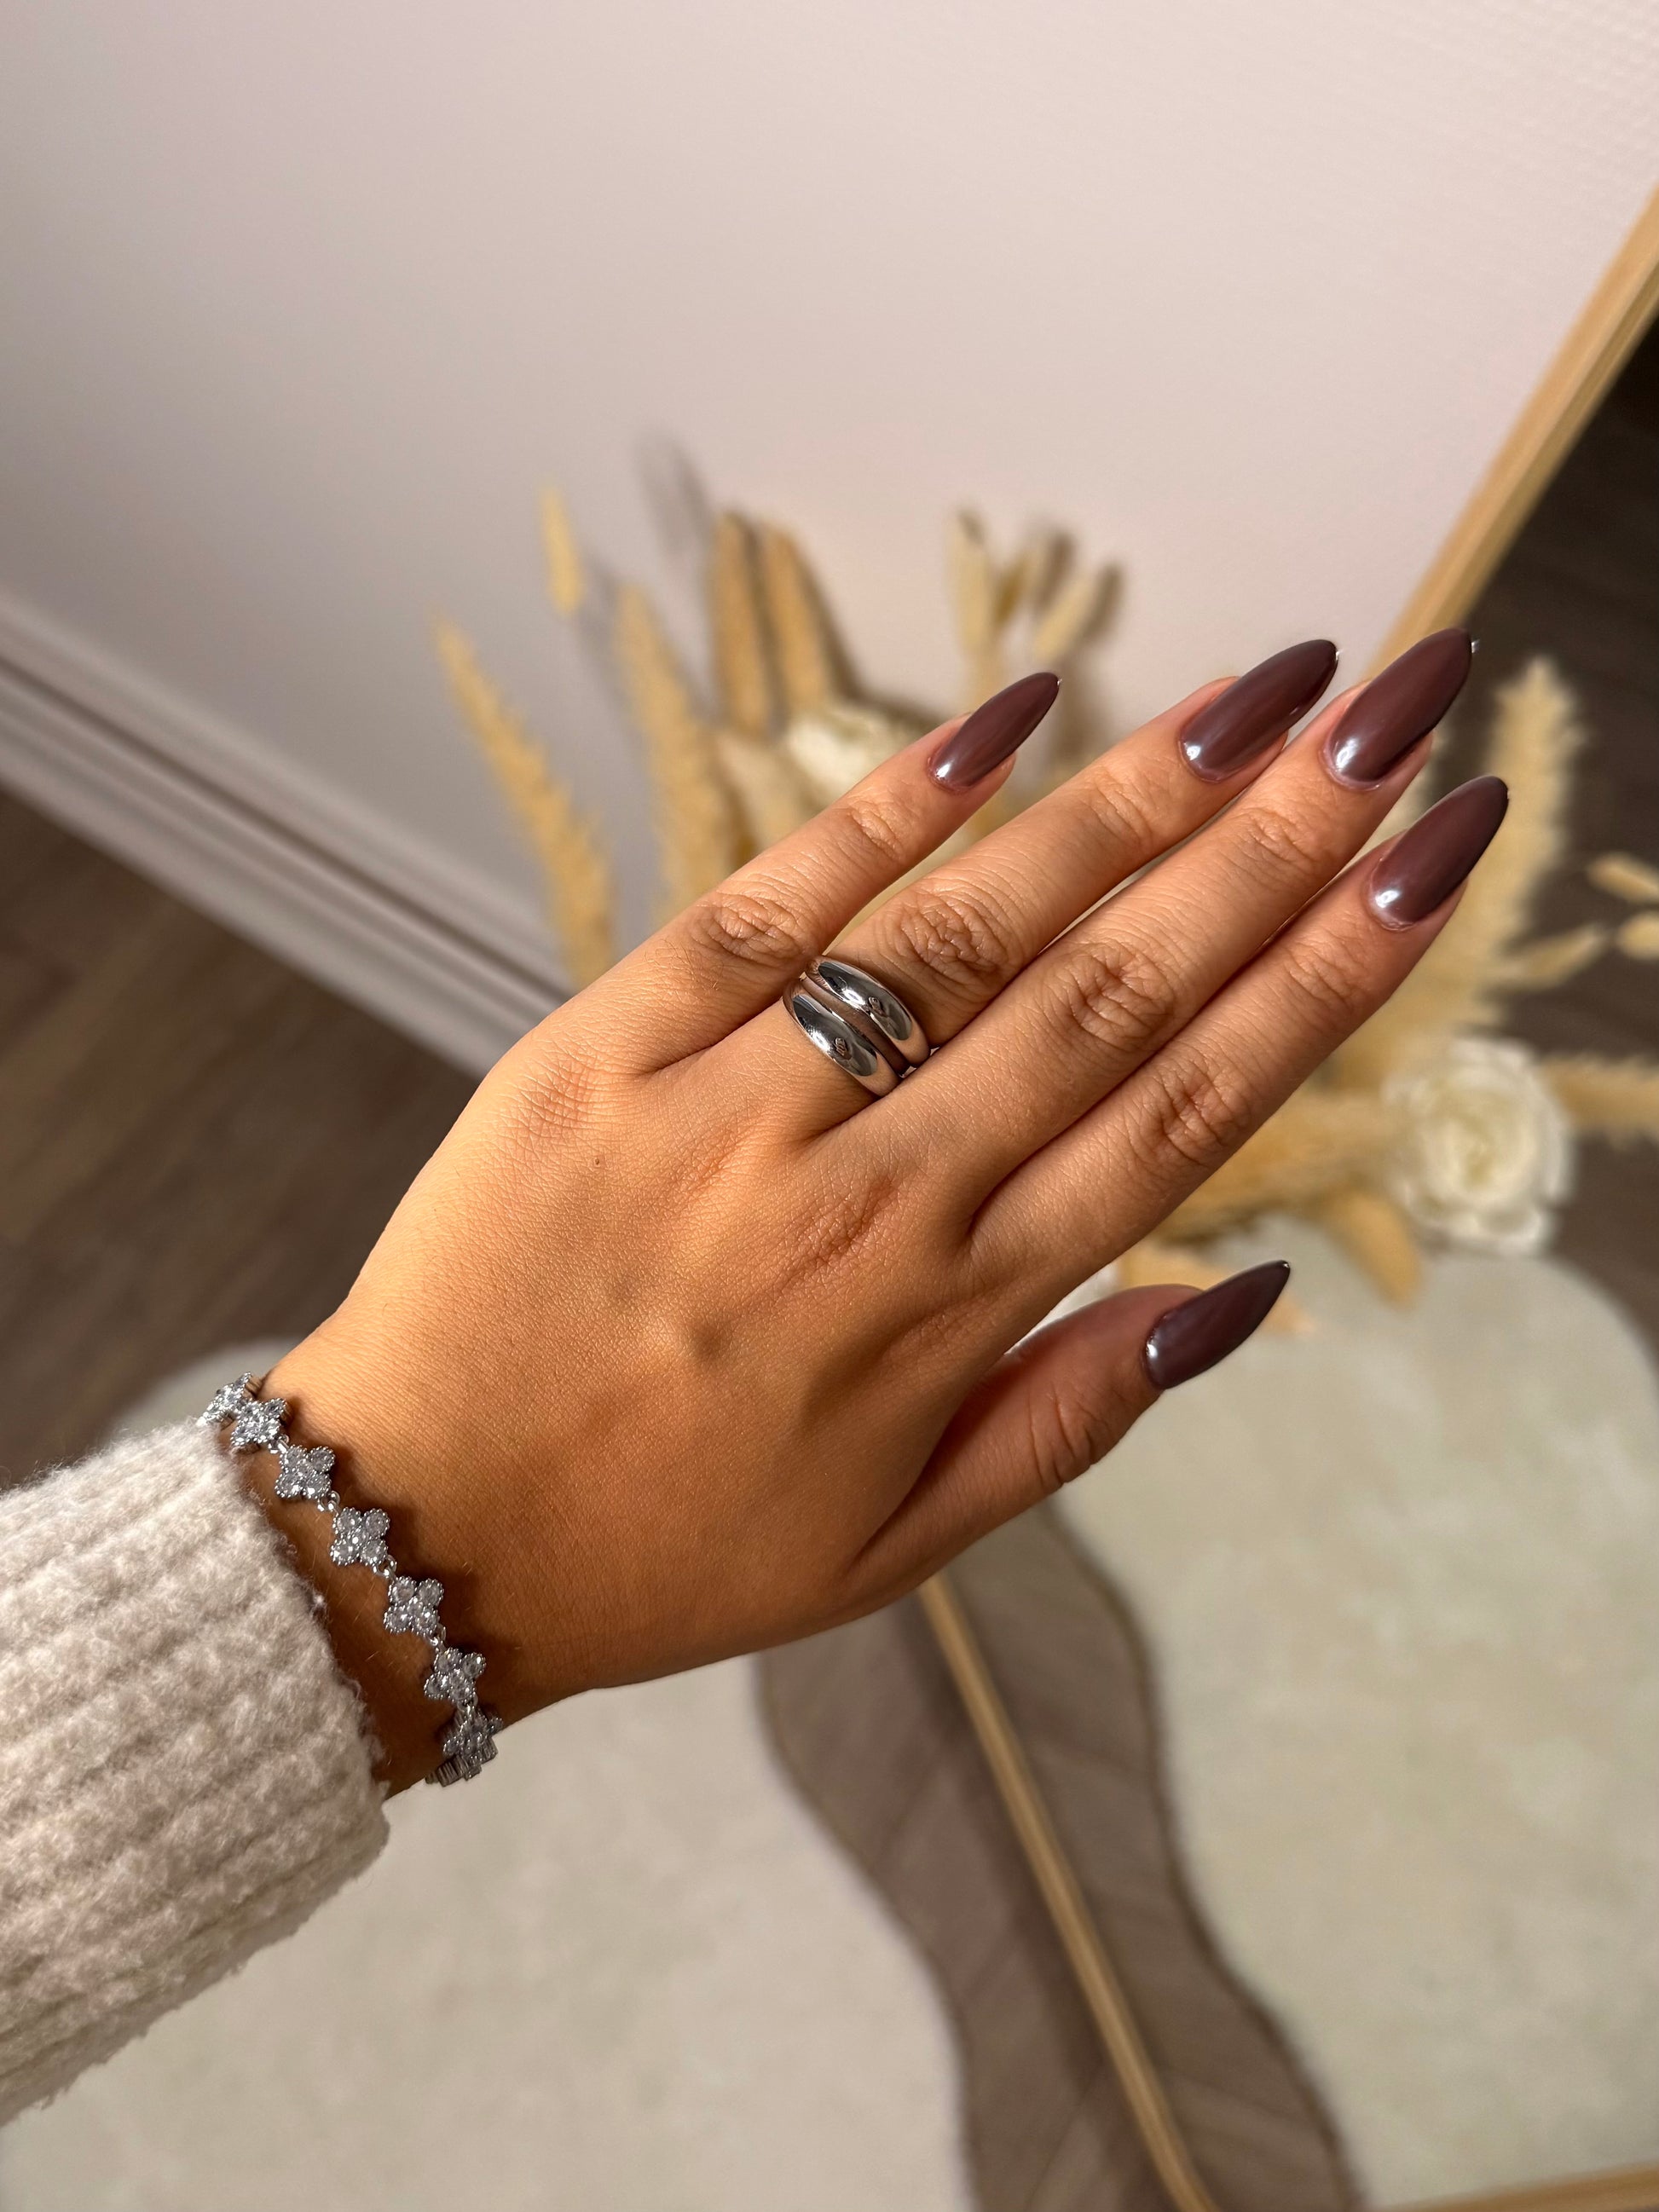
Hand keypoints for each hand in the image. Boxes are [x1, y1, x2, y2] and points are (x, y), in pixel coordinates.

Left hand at [261, 629, 1496, 1787]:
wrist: (414, 1528)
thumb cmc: (669, 1543)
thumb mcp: (896, 1544)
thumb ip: (1071, 1417)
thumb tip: (1232, 1294)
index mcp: (949, 1314)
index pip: (1180, 1112)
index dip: (1322, 979)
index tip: (1426, 862)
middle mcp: (865, 1196)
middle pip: (1107, 990)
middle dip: (1275, 845)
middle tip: (1400, 713)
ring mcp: (731, 1109)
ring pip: (967, 928)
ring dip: (1128, 801)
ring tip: (1268, 694)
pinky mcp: (604, 1044)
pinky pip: (770, 902)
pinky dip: (892, 803)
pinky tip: (1014, 715)